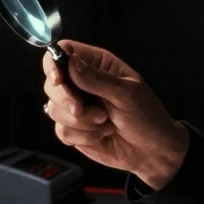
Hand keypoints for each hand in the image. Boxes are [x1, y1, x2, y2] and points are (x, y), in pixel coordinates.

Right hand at [42, 40, 188, 189]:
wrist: (152, 151)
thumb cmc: (147, 116)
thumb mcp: (127, 94)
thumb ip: (97, 79)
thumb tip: (71, 62)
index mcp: (97, 65)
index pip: (64, 52)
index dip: (54, 63)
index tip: (58, 80)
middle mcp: (82, 83)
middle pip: (51, 82)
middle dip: (65, 99)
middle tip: (81, 109)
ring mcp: (76, 107)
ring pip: (54, 109)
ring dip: (81, 121)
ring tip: (105, 122)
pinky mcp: (74, 129)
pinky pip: (61, 131)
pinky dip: (83, 136)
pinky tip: (101, 134)